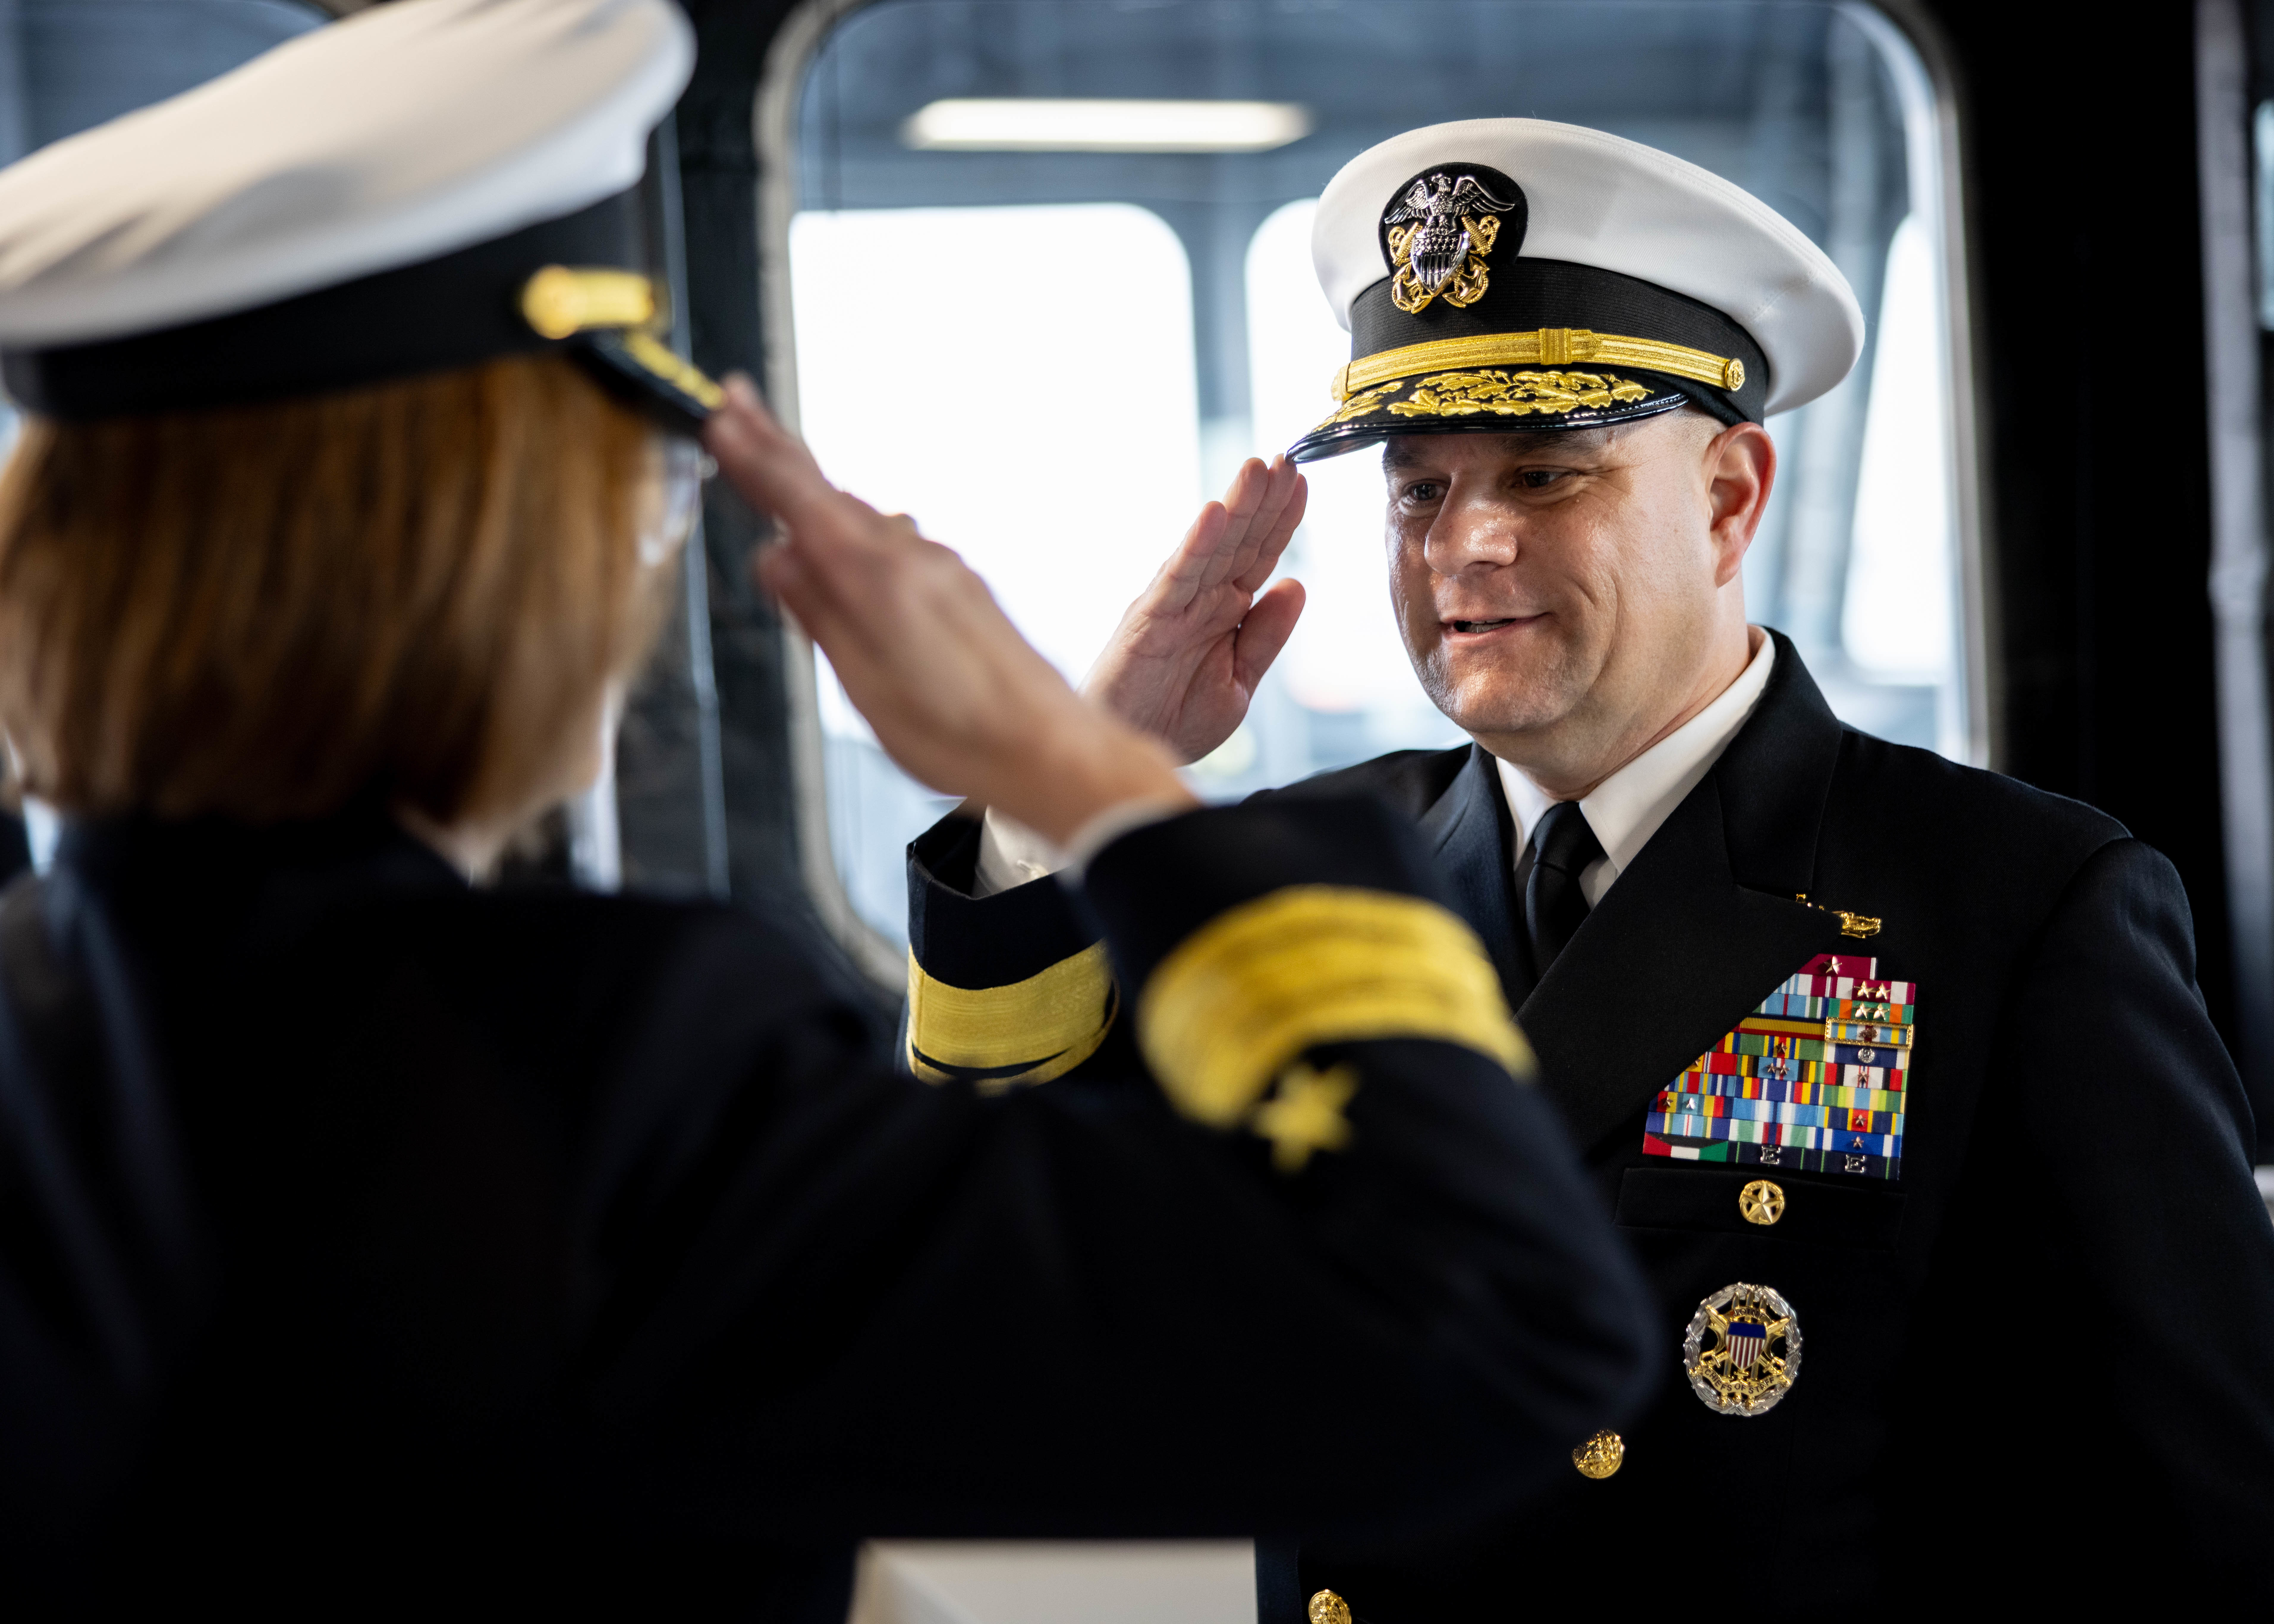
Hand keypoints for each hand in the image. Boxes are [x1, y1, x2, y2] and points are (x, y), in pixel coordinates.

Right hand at [704, 378, 1190, 844]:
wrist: (1048, 748)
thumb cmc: (961, 733)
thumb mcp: (865, 684)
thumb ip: (820, 615)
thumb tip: (777, 559)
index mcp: (879, 579)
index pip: (799, 500)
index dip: (754, 457)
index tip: (720, 417)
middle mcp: (913, 558)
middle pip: (828, 493)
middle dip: (777, 447)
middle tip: (738, 402)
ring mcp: (939, 568)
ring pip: (861, 517)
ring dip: (813, 488)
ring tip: (773, 458)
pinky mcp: (957, 586)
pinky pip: (891, 543)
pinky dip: (853, 528)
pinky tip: (843, 538)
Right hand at [1083, 456, 1307, 763]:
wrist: (1129, 757)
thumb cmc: (1175, 721)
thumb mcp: (1240, 684)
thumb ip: (1266, 636)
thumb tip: (1296, 585)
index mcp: (1224, 611)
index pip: (1260, 556)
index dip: (1282, 521)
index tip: (1302, 483)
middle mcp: (1200, 599)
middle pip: (1240, 541)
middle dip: (1264, 499)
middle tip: (1287, 457)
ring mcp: (1173, 605)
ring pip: (1211, 547)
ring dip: (1236, 506)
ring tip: (1258, 468)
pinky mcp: (1148, 619)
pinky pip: (1176, 577)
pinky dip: (1195, 545)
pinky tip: (1214, 514)